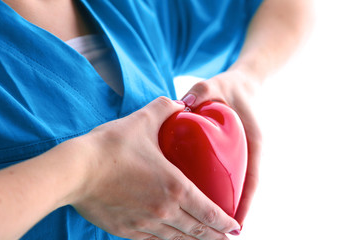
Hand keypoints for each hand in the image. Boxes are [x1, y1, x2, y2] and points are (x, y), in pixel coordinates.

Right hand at [69, 97, 239, 238]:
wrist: (74, 170)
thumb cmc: (110, 146)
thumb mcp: (142, 120)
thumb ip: (166, 108)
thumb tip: (180, 102)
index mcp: (174, 188)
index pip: (209, 211)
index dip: (225, 221)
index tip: (236, 225)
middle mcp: (163, 211)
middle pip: (196, 230)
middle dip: (215, 235)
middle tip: (226, 237)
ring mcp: (144, 224)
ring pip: (176, 239)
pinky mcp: (126, 230)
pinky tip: (171, 239)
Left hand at [181, 69, 262, 226]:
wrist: (240, 84)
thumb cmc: (228, 87)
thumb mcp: (215, 86)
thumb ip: (202, 91)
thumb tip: (184, 104)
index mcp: (252, 142)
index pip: (252, 178)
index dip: (245, 202)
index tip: (237, 223)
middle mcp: (247, 152)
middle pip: (243, 188)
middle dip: (232, 211)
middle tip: (217, 232)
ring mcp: (238, 155)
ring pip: (234, 185)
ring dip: (223, 205)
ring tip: (207, 225)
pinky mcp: (228, 154)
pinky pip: (224, 175)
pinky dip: (215, 190)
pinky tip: (199, 201)